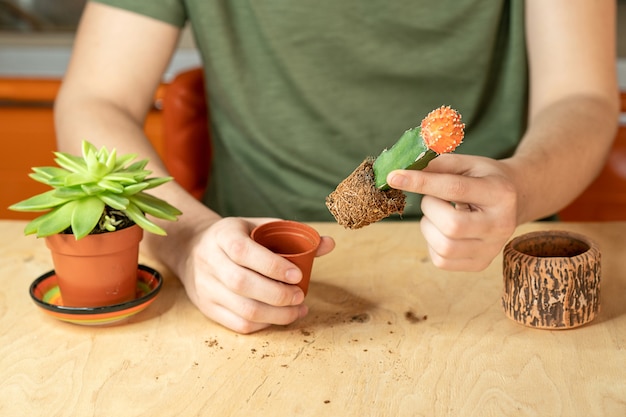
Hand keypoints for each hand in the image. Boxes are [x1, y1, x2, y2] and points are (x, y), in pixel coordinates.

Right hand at [180, 217, 334, 333]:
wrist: (192, 249)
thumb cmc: (237, 237)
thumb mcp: (259, 227)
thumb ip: (293, 235)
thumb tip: (329, 243)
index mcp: (222, 235)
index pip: (243, 251)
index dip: (272, 266)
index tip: (298, 274)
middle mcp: (209, 261)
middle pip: (242, 284)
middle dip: (278, 294)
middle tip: (301, 296)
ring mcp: (206, 287)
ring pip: (242, 308)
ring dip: (276, 314)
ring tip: (298, 310)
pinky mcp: (207, 308)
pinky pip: (238, 323)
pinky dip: (264, 324)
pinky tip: (280, 317)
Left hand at [387, 154, 518, 270]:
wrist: (514, 201)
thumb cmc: (484, 179)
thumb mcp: (467, 164)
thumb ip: (438, 166)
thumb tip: (401, 172)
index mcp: (500, 193)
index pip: (455, 189)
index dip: (421, 182)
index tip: (394, 176)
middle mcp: (501, 225)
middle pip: (451, 225)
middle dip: (429, 208)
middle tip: (434, 198)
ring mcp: (492, 249)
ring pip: (444, 247)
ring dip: (428, 227)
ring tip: (439, 213)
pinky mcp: (480, 264)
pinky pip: (441, 260)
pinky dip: (432, 243)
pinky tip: (443, 229)